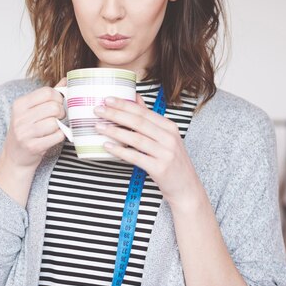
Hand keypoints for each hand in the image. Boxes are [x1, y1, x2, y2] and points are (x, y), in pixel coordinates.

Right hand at [1, 78, 66, 170]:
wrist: (14, 157)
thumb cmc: (27, 130)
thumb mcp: (32, 110)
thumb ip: (48, 95)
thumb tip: (66, 80)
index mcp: (20, 104)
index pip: (47, 92)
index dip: (58, 97)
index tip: (59, 104)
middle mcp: (20, 117)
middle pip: (53, 107)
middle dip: (61, 112)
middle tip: (59, 117)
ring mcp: (24, 133)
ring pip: (55, 122)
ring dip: (60, 125)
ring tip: (55, 127)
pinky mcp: (32, 147)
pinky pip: (57, 136)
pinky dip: (60, 136)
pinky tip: (54, 137)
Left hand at [94, 94, 203, 209]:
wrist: (186, 187)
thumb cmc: (172, 162)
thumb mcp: (165, 137)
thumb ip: (149, 118)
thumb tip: (135, 98)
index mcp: (169, 127)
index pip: (143, 112)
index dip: (124, 104)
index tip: (108, 99)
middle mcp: (169, 138)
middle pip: (138, 122)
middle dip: (116, 114)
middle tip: (98, 110)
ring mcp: (165, 153)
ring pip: (136, 138)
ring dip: (115, 132)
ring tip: (99, 127)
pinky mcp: (160, 168)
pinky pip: (136, 157)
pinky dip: (120, 151)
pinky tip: (108, 146)